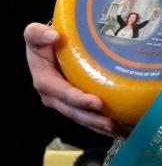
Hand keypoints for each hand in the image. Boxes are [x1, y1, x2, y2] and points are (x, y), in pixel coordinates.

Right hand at [24, 23, 126, 137]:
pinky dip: (103, 125)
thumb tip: (52, 36)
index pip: (60, 92)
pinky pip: (89, 117)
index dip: (77, 99)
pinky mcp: (77, 104)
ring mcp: (65, 102)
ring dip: (100, 126)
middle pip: (73, 111)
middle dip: (92, 119)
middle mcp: (54, 95)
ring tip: (120, 131)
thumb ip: (37, 34)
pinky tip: (122, 130)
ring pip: (82, 118)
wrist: (50, 46)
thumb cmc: (43, 40)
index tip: (96, 102)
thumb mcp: (35, 34)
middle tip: (112, 123)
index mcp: (44, 80)